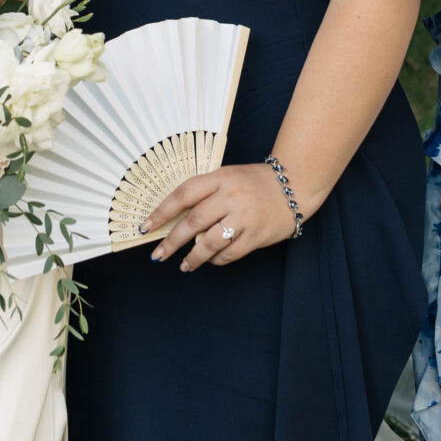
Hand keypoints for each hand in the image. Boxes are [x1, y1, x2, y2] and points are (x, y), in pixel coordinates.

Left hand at [142, 161, 299, 271]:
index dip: (162, 212)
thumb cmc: (254, 181)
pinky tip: (209, 260)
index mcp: (220, 178)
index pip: (183, 194)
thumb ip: (205, 193)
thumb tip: (175, 219)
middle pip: (194, 222)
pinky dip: (216, 260)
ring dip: (193, 257)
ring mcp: (244, 217)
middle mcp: (230, 197)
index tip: (146, 227)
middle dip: (172, 241)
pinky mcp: (256, 236)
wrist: (294, 186)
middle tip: (158, 254)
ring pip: (210, 243)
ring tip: (183, 265)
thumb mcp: (227, 176)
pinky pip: (229, 254)